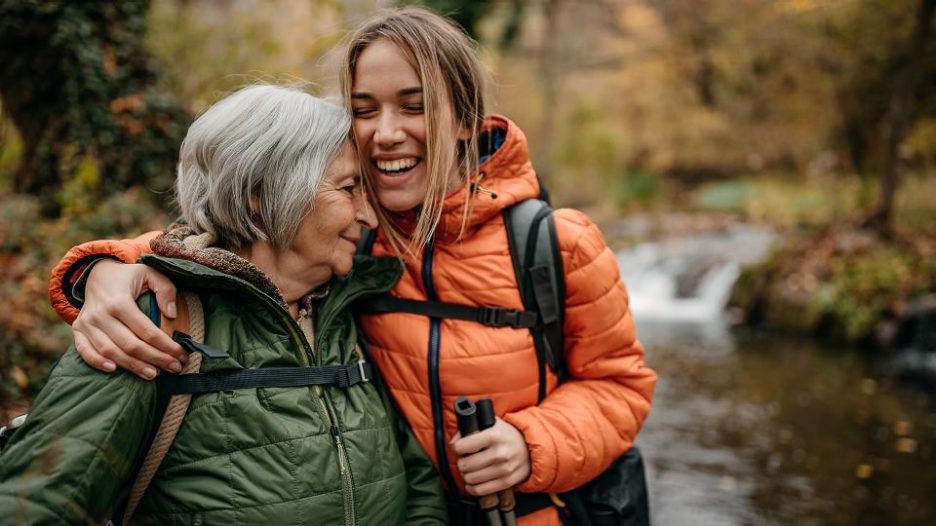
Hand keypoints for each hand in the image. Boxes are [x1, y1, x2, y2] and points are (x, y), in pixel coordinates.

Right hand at [72, 260, 185, 379]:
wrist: (97, 272)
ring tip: (153, 374)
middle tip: (175, 368)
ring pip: (110, 352)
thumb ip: (165, 290)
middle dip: (155, 359)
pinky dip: (96, 362)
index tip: (182, 354)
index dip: (166, 346)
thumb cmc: (128, 276)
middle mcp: (100, 314)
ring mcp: (86, 323)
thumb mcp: (150, 273)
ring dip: (132, 366)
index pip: (147, 331)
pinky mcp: (78, 329)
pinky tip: (114, 370)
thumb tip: (172, 315)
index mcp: (119, 301)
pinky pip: (84, 350)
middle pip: (130, 345)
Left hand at [450, 417, 530, 495]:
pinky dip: (473, 488)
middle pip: (464, 465)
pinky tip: (474, 481)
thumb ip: (472, 427)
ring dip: (467, 475)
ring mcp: (504, 469)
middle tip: (466, 459)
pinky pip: (480, 490)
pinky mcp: (506, 482)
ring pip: (470, 479)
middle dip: (462, 462)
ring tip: (471, 469)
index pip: (461, 447)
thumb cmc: (507, 435)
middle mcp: (499, 453)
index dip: (457, 447)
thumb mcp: (491, 423)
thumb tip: (455, 441)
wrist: (530, 447)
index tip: (460, 448)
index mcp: (493, 435)